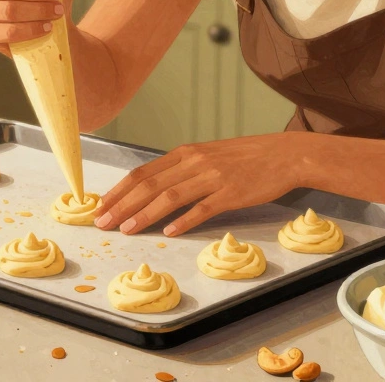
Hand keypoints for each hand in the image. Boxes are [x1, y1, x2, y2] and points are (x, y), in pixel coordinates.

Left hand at [94, 136, 297, 236]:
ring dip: (144, 215)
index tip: (101, 205)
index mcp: (185, 153)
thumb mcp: (208, 155)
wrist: (283, 155)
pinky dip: (183, 221)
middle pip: (149, 185)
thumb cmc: (245, 157)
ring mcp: (212, 177)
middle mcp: (194, 162)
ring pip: (170, 197)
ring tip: (126, 229)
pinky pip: (202, 209)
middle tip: (102, 222)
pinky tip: (169, 232)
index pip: (142, 173)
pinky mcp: (231, 193)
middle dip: (122, 205)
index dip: (118, 190)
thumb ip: (183, 169)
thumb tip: (154, 187)